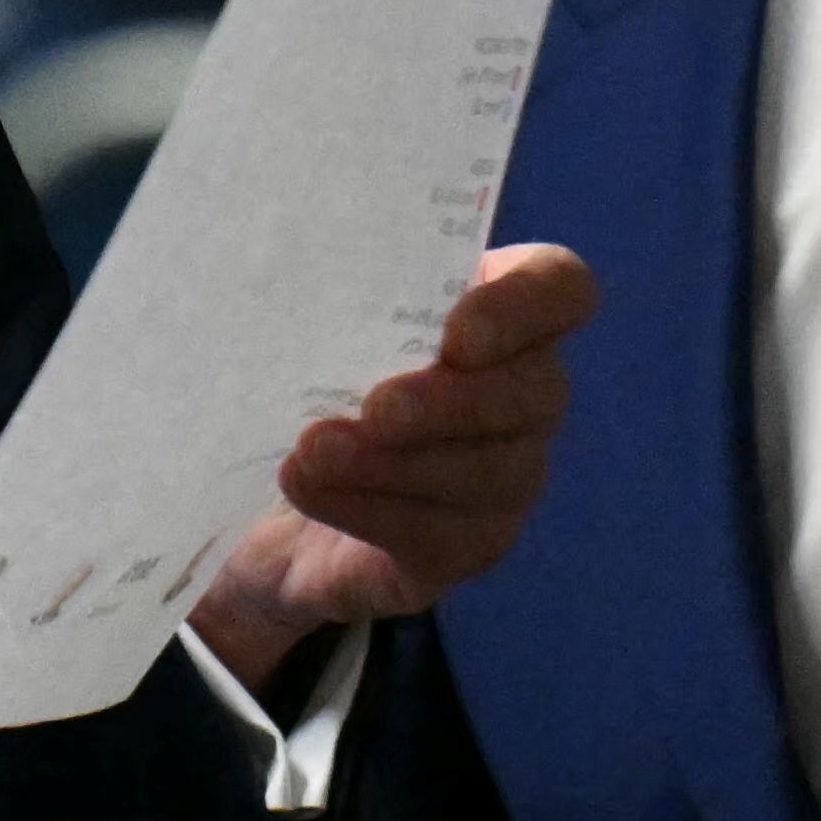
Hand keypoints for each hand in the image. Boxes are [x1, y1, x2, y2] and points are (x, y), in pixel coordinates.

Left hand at [190, 241, 598, 695]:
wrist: (261, 489)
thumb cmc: (304, 372)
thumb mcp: (310, 318)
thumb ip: (330, 290)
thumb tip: (297, 273)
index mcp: (498, 309)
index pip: (559, 288)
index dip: (523, 306)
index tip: (457, 334)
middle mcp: (524, 393)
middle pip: (536, 393)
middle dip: (452, 402)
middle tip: (377, 409)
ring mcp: (506, 478)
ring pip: (486, 473)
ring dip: (393, 462)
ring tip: (312, 451)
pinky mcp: (464, 546)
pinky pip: (438, 535)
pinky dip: (367, 508)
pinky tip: (307, 486)